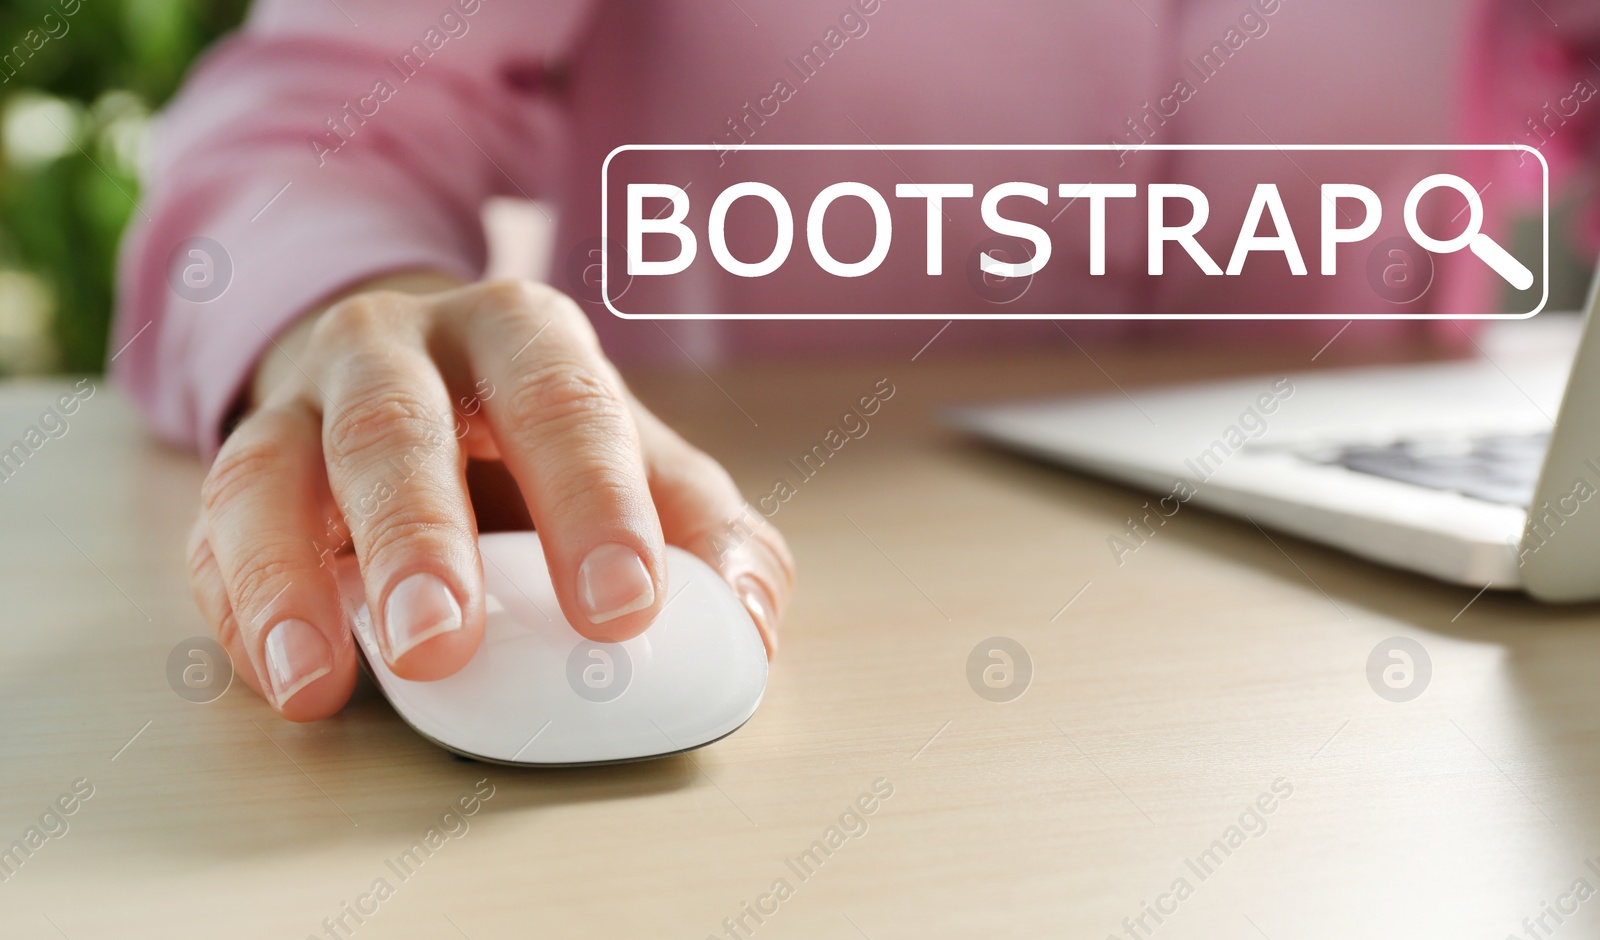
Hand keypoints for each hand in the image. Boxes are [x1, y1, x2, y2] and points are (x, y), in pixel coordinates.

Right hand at [187, 275, 794, 719]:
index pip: (564, 406)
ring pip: (274, 475)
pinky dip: (243, 611)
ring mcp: (305, 404)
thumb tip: (748, 625)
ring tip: (322, 680)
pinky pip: (217, 535)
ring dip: (293, 579)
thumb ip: (706, 532)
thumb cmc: (544, 436)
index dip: (593, 503)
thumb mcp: (638, 461)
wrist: (419, 373)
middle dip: (417, 538)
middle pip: (396, 429)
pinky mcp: (239, 470)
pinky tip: (286, 678)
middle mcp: (401, 350)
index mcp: (525, 336)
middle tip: (444, 645)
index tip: (623, 609)